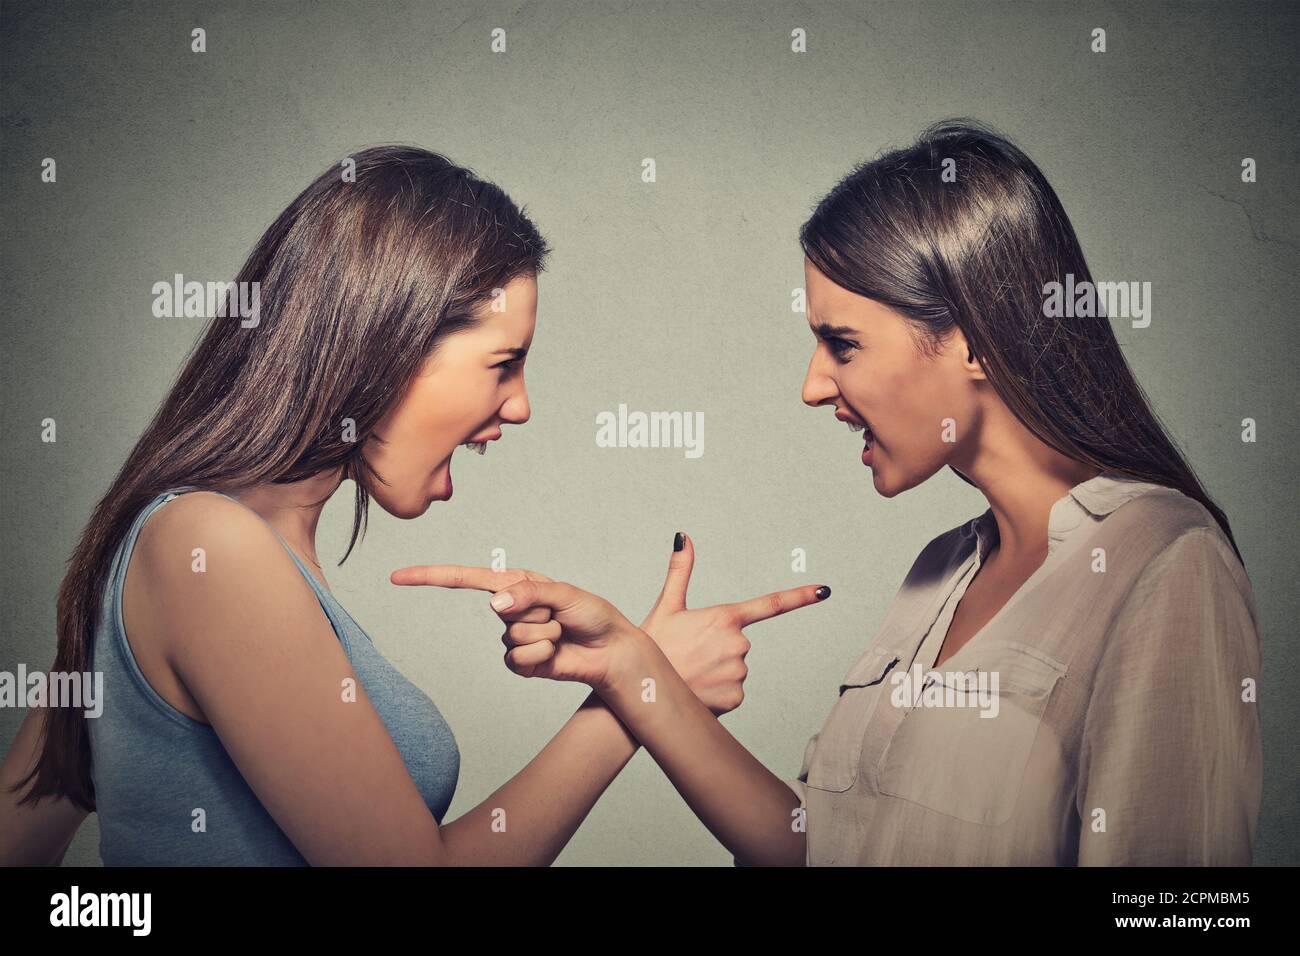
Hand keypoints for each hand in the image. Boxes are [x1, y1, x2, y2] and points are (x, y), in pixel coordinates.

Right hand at [390, 564, 640, 691]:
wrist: (610, 650)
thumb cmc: (592, 614)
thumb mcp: (565, 594)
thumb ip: (529, 594)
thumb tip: (493, 605)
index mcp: (516, 584)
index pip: (465, 579)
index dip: (430, 577)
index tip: (398, 577)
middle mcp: (510, 609)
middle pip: (504, 612)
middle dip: (541, 613)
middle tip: (562, 616)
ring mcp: (512, 637)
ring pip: (514, 637)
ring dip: (546, 636)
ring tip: (562, 634)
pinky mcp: (520, 662)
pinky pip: (517, 660)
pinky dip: (541, 655)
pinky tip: (555, 654)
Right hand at [639, 532, 830, 713]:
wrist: (640, 690)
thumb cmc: (652, 646)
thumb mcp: (666, 606)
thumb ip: (680, 570)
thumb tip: (683, 536)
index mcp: (725, 617)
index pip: (771, 605)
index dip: (800, 596)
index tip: (824, 590)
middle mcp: (738, 643)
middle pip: (739, 643)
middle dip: (718, 649)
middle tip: (690, 654)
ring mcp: (738, 671)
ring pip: (735, 668)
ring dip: (716, 671)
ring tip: (690, 673)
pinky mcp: (736, 697)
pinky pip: (733, 691)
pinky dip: (717, 692)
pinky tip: (697, 689)